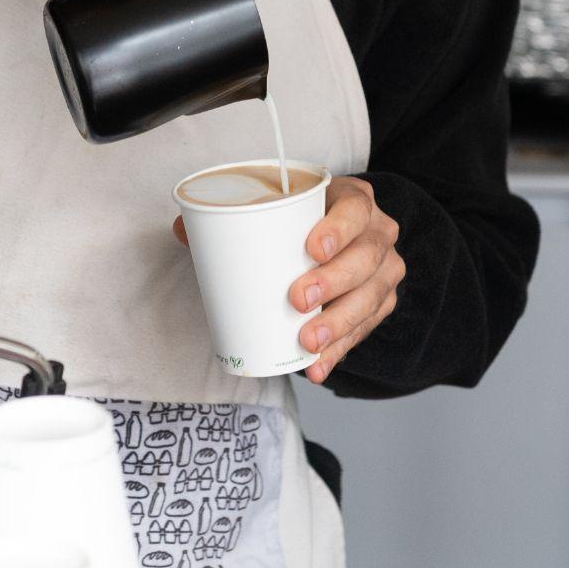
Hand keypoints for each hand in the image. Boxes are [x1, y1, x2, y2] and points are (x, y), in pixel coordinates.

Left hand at [171, 175, 404, 384]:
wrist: (332, 238)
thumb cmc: (298, 222)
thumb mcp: (273, 211)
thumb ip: (230, 217)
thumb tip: (184, 230)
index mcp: (353, 200)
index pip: (356, 209)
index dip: (339, 228)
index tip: (312, 249)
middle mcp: (378, 233)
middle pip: (366, 258)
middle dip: (334, 282)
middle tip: (298, 300)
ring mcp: (384, 269)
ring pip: (371, 297)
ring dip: (339, 324)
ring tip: (306, 343)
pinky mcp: (380, 302)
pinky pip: (366, 329)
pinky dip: (340, 350)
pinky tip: (317, 366)